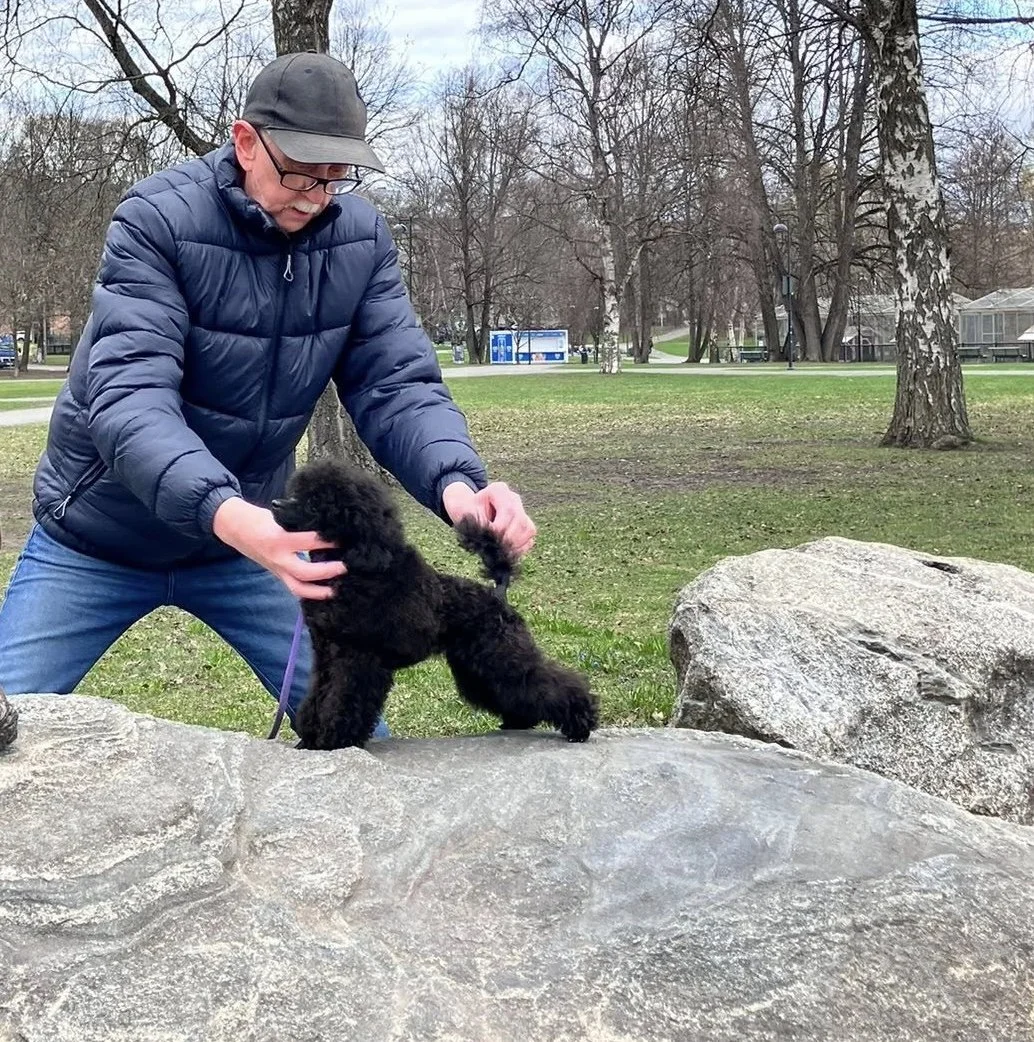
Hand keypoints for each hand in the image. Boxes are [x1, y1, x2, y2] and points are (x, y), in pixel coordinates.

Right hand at [212, 496, 344, 599]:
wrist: (235, 529)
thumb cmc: (260, 519)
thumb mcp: (281, 516)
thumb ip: (301, 524)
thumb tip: (327, 527)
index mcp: (280, 539)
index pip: (310, 542)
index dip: (329, 541)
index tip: (345, 540)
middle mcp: (278, 558)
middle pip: (305, 572)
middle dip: (328, 571)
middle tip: (346, 566)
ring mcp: (277, 570)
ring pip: (299, 589)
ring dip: (319, 591)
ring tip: (337, 589)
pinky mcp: (277, 575)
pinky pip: (294, 588)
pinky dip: (309, 591)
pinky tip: (324, 591)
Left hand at [442, 481, 536, 556]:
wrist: (468, 511)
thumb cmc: (465, 511)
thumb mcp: (467, 514)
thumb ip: (481, 523)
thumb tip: (494, 537)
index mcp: (499, 490)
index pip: (509, 510)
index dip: (502, 527)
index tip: (491, 538)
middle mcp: (513, 498)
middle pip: (521, 520)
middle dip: (509, 538)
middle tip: (497, 549)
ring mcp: (521, 511)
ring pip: (529, 529)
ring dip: (516, 544)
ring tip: (501, 552)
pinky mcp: (524, 525)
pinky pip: (529, 538)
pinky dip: (519, 548)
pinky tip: (506, 552)